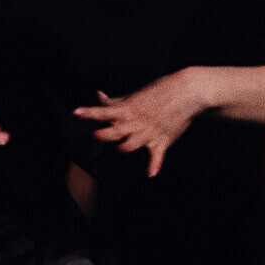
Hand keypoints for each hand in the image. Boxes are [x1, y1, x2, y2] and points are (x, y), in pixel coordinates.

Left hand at [76, 71, 212, 177]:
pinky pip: (156, 156)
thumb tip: (98, 96)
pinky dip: (154, 165)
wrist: (188, 92)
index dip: (89, 113)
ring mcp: (148, 132)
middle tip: (95, 137)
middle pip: (112, 131)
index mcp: (127, 109)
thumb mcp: (136, 95)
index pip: (103, 111)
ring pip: (129, 146)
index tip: (76, 113)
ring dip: (123, 148)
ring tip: (120, 148)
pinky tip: (150, 173)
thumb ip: (115, 101)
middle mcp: (135, 122)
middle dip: (102, 135)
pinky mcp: (162, 140)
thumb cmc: (162, 91)